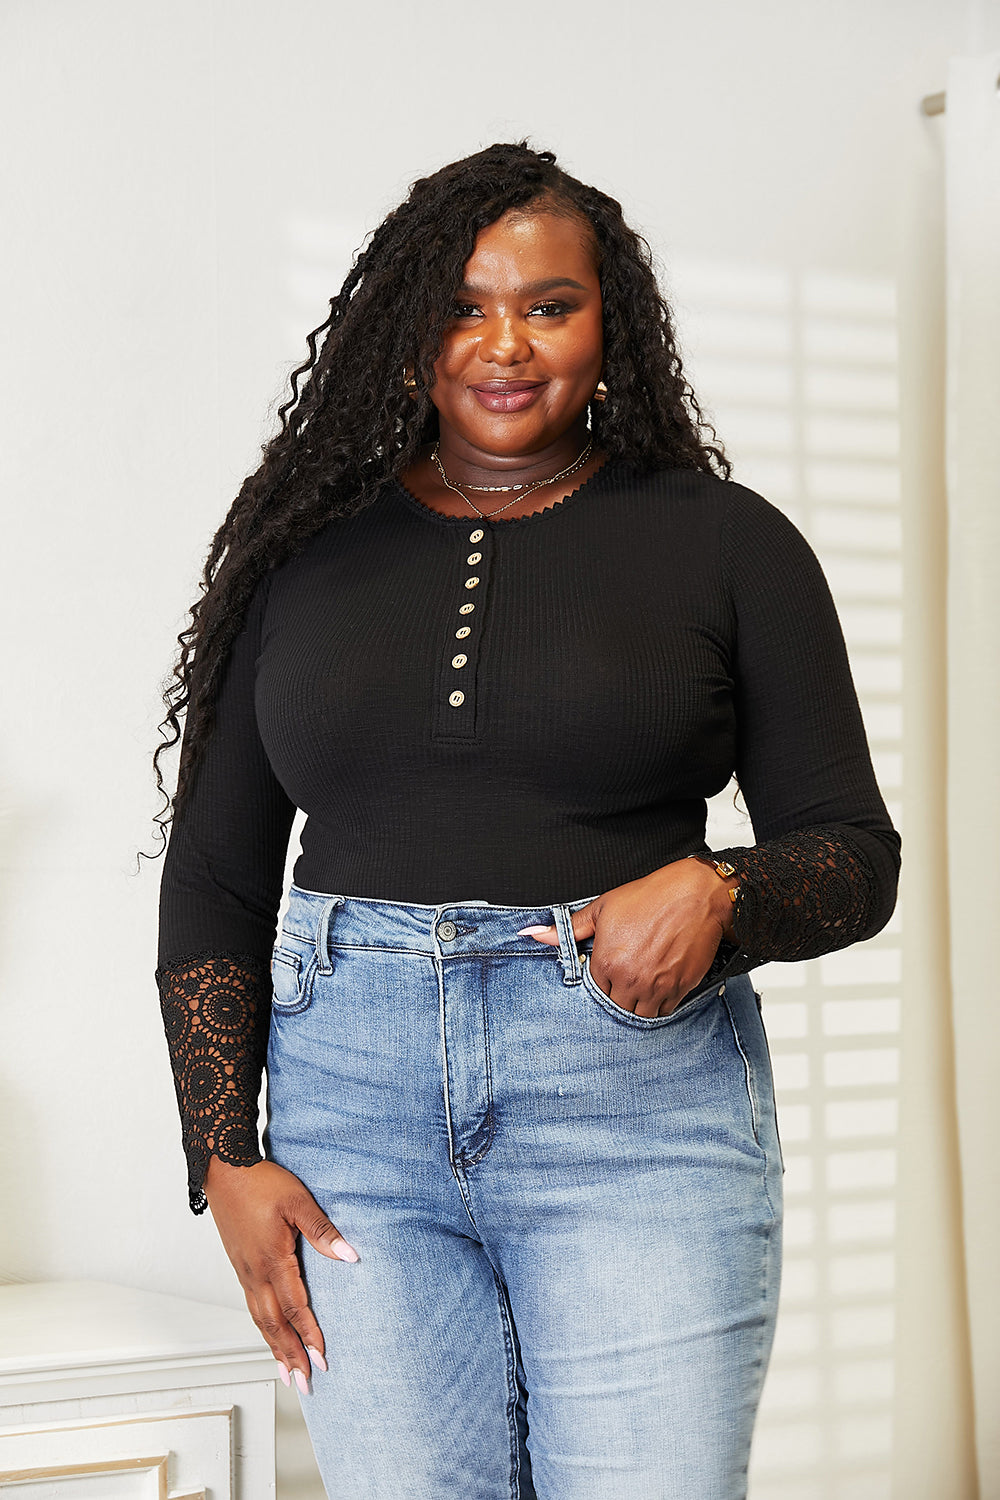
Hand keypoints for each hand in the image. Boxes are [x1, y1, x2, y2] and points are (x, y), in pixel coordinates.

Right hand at [204, 1156, 357, 1391]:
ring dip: (275, 1348)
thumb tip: (350, 1256)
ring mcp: (244, 1271)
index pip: (295, 1308)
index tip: (322, 1359)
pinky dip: (264, 1328)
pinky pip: (253, 1306)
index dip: (310, 1335)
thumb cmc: (261, 1182)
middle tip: (305, 1383)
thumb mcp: (298, 1201)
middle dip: (291, 1356)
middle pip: (275, 1325)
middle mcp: (255, 1273)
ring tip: (287, 1374)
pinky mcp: (240, 1266)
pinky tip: (271, 1335)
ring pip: (261, 1320)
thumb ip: (323, 1230)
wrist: (224, 1170)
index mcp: (272, 1260)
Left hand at [521, 859, 735, 1016]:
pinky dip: (659, 1005)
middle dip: (617, 998)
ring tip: (639, 987)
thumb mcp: (603, 908)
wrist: (696, 895)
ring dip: (636, 1005)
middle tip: (623, 982)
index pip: (594, 992)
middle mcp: (631, 980)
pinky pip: (665, 1012)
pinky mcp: (681, 989)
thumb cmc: (650, 897)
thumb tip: (533, 934)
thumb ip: (569, 929)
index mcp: (607, 962)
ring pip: (639, 1015)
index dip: (600, 982)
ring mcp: (657, 987)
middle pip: (615, 1008)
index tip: (607, 973)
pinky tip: (657, 988)